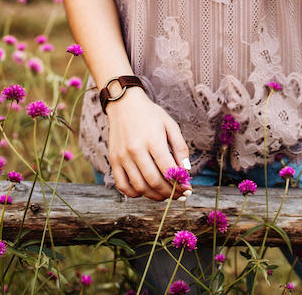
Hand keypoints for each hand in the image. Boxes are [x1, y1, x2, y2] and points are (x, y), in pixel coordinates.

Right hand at [107, 86, 191, 200]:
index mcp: (153, 140)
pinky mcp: (113, 160)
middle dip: (170, 193)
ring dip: (155, 196)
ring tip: (164, 194)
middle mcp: (135, 150)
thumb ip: (180, 148)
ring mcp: (122, 156)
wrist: (124, 104)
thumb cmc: (150, 115)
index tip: (188, 190)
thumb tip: (186, 171)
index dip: (180, 184)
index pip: (168, 170)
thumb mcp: (170, 125)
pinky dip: (134, 194)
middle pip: (154, 182)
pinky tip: (144, 191)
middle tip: (178, 195)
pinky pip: (122, 185)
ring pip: (139, 187)